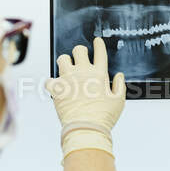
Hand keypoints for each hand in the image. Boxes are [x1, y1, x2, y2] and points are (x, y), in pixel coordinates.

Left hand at [46, 37, 125, 159]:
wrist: (86, 129)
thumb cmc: (103, 117)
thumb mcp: (119, 101)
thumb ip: (119, 86)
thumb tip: (119, 76)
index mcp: (99, 74)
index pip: (99, 53)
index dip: (98, 45)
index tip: (97, 41)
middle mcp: (82, 72)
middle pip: (78, 50)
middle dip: (80, 51)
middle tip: (80, 57)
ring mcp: (68, 79)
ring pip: (62, 58)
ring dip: (65, 62)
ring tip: (67, 68)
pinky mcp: (56, 89)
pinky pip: (49, 80)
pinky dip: (52, 83)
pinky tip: (56, 86)